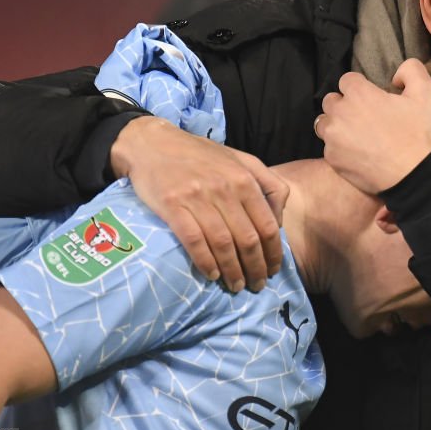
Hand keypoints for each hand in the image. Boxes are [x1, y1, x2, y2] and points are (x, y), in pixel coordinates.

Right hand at [110, 116, 287, 290]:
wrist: (152, 143)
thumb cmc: (199, 155)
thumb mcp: (241, 159)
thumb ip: (268, 184)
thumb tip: (279, 220)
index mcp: (244, 179)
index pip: (267, 225)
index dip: (273, 253)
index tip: (273, 270)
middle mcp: (224, 189)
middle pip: (248, 238)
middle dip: (256, 267)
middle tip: (257, 285)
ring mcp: (197, 197)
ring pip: (224, 243)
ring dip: (232, 270)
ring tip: (236, 286)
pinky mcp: (172, 206)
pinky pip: (194, 241)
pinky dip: (206, 262)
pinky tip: (212, 275)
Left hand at [318, 59, 430, 193]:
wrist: (415, 177)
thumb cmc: (420, 135)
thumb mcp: (427, 93)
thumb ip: (411, 70)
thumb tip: (396, 74)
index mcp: (359, 94)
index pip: (347, 80)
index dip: (360, 87)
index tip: (372, 98)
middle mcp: (340, 113)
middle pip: (331, 101)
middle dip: (344, 105)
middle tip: (364, 117)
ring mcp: (333, 138)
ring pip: (325, 124)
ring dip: (337, 126)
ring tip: (357, 135)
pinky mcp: (333, 159)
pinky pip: (329, 148)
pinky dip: (340, 149)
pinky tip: (358, 154)